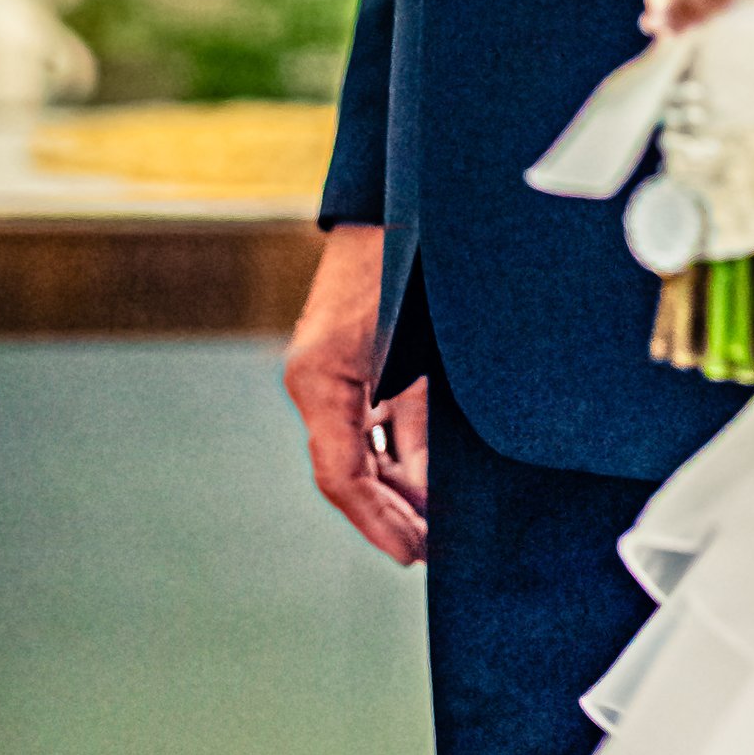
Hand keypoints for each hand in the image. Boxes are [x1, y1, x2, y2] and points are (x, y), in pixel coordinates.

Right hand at [283, 223, 427, 565]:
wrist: (399, 202)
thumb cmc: (407, 265)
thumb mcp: (419, 351)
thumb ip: (419, 419)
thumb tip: (428, 484)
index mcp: (321, 379)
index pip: (341, 475)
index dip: (377, 520)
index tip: (410, 553)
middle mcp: (320, 381)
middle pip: (351, 471)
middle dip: (390, 514)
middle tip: (429, 550)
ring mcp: (333, 372)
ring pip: (363, 450)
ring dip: (397, 489)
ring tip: (433, 527)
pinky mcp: (355, 361)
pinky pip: (374, 422)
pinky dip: (399, 453)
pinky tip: (427, 479)